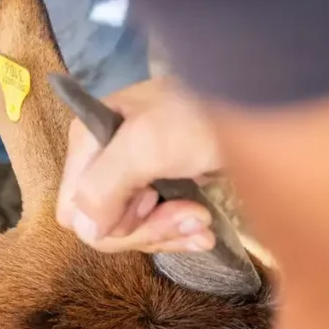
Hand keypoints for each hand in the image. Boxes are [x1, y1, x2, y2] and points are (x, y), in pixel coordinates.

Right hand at [56, 77, 220, 253]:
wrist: (254, 98)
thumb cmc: (199, 115)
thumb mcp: (146, 145)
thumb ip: (104, 186)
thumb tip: (88, 230)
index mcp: (88, 145)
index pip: (75, 212)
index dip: (111, 222)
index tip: (152, 204)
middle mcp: (104, 161)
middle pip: (106, 224)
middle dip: (149, 228)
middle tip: (193, 214)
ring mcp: (133, 175)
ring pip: (133, 229)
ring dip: (170, 231)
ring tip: (204, 220)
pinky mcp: (161, 186)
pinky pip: (157, 225)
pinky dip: (180, 231)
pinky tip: (203, 230)